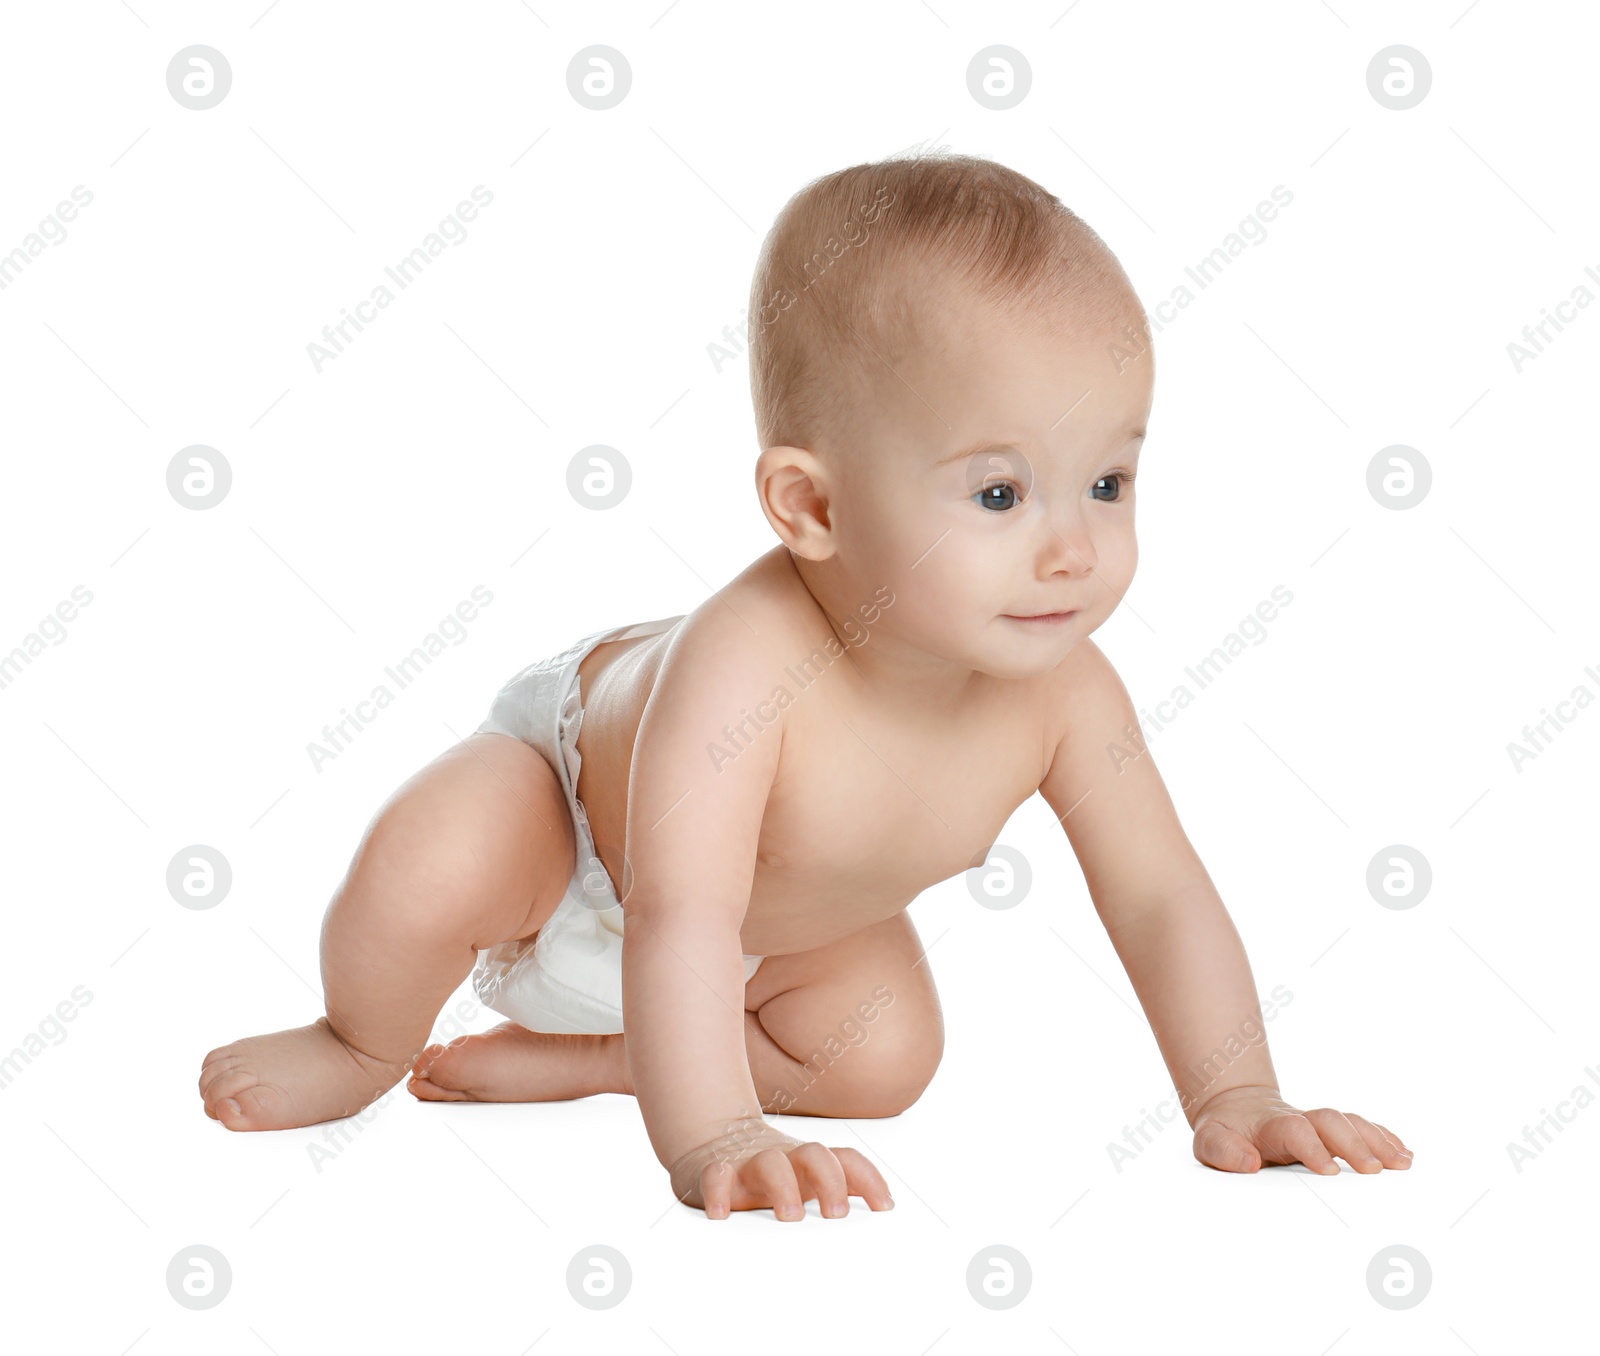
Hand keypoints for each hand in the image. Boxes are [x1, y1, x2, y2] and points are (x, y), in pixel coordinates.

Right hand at [667, 1115, 894, 1220]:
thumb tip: (887, 1208)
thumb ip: (840, 1189)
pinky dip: (719, 1192)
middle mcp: (784, 1158)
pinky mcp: (715, 1171)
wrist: (714, 1143)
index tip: (885, 1208)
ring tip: (791, 1216)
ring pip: (770, 1163)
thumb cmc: (771, 1172)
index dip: (869, 1179)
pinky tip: (722, 1214)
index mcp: (808, 1163)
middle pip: (814, 1155)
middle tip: (836, 1214)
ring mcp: (750, 1163)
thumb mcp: (805, 1180)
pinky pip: (716, 1176)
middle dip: (830, 1181)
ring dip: (783, 1187)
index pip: (845, 1161)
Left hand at [1191, 1085, 1412, 1174]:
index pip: (1295, 1130)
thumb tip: (1250, 1162)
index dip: (1313, 1148)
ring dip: (1378, 1140)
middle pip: (1331, 1121)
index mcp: (1271, 1125)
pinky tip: (1403, 1153)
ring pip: (1351, 1123)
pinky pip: (1361, 1128)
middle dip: (1355, 1144)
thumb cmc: (1226, 1131)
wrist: (1235, 1107)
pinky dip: (1383, 1138)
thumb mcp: (1209, 1140)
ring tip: (1402, 1163)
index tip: (1330, 1171)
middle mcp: (1300, 1119)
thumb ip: (1223, 1150)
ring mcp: (1318, 1124)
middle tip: (1376, 1171)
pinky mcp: (1330, 1131)